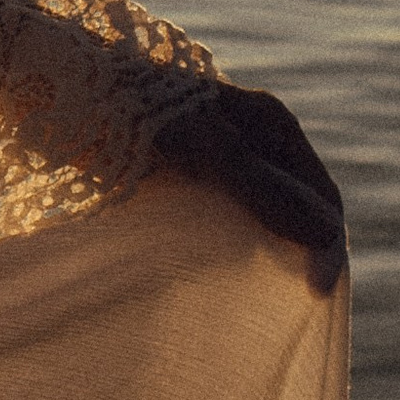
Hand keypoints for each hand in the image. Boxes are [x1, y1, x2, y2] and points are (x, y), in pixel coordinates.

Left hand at [153, 82, 346, 288]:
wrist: (71, 96)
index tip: (316, 294)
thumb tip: (327, 237)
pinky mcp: (188, 177)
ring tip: (260, 295)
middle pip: (297, 208)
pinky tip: (222, 273)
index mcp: (273, 125)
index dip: (326, 246)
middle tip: (292, 304)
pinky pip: (226, 218)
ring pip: (262, 217)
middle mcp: (255, 139)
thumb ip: (265, 192)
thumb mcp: (211, 151)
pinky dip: (233, 246)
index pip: (322, 197)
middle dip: (299, 252)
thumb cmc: (145, 116)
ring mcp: (223, 158)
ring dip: (266, 252)